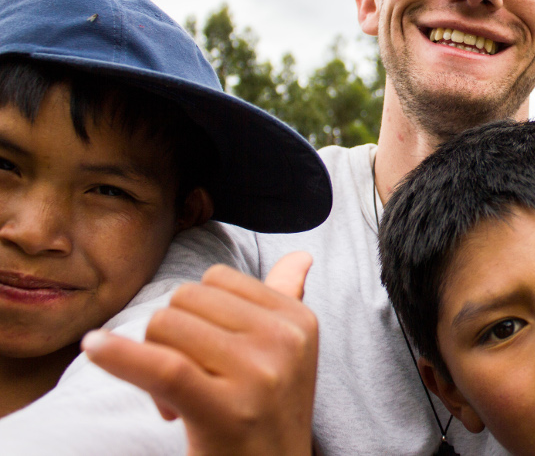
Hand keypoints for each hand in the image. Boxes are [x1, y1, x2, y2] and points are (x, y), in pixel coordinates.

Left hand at [83, 252, 317, 455]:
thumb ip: (288, 299)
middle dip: (171, 337)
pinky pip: (162, 366)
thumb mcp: (288, 357)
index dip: (197, 313)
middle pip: (186, 299)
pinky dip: (119, 356)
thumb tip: (300, 256)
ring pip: (166, 326)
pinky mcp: (224, 409)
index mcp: (299, 320)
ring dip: (153, 362)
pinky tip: (94, 347)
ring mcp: (258, 375)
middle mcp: (284, 341)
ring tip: (178, 403)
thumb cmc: (266, 418)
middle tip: (186, 387)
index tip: (209, 358)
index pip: (217, 280)